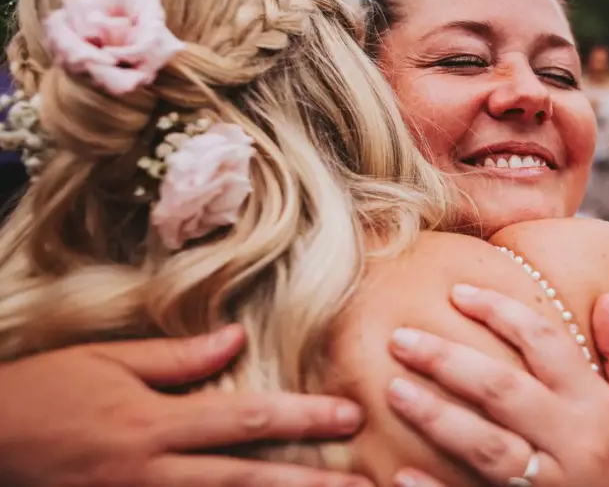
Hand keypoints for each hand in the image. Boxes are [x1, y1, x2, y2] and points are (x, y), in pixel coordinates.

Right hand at [0, 326, 370, 486]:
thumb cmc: (42, 394)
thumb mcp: (106, 362)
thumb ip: (177, 358)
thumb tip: (236, 338)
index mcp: (153, 425)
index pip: (245, 419)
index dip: (302, 418)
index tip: (348, 416)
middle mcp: (152, 473)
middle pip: (247, 480)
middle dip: (310, 484)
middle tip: (363, 486)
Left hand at [385, 288, 608, 486]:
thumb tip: (604, 300)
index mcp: (600, 404)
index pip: (544, 341)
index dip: (498, 310)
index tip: (457, 292)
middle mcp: (575, 440)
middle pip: (502, 388)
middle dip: (447, 359)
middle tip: (400, 338)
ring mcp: (555, 485)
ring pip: (487, 446)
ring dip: (436, 415)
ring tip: (392, 390)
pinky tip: (402, 474)